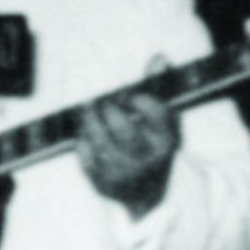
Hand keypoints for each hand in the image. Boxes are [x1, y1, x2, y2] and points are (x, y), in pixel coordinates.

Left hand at [76, 86, 178, 217]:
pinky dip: (82, 143)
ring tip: (88, 111)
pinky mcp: (104, 183)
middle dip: (109, 110)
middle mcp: (148, 160)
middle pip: (125, 130)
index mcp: (167, 141)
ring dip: (90, 123)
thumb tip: (158, 57)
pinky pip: (86, 158)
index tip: (132, 96)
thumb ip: (157, 89)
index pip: (157, 115)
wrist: (149, 192)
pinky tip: (84, 133)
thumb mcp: (163, 121)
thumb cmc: (154, 144)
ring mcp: (125, 174)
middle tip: (102, 102)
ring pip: (101, 144)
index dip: (142, 100)